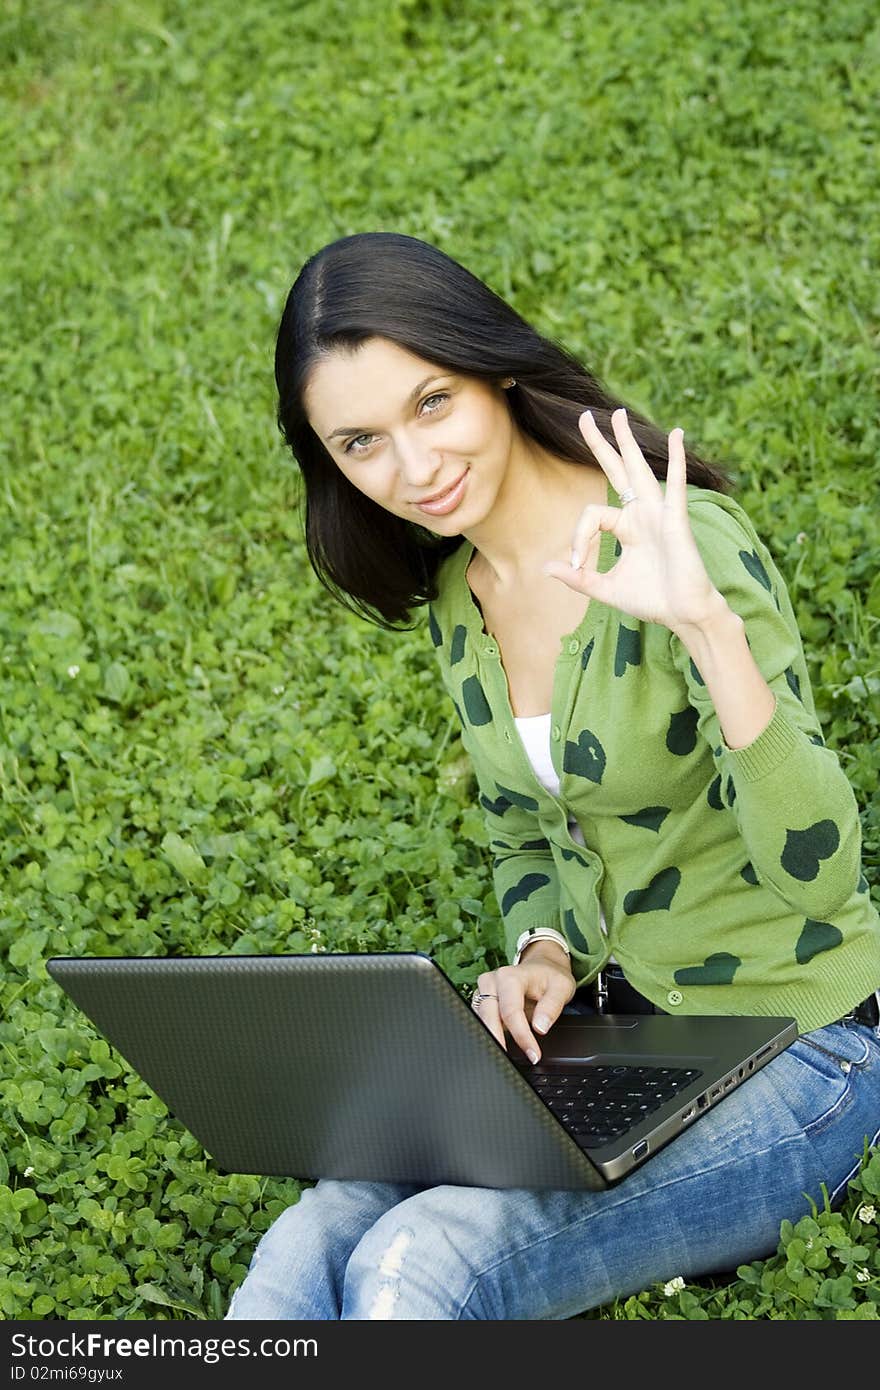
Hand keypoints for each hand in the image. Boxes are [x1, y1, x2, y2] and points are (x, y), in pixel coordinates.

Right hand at [470, 947, 575, 1062]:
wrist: (543, 967)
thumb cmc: (551, 977)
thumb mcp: (561, 988)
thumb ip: (551, 1007)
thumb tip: (540, 1028)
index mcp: (510, 976)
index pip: (511, 1011)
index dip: (521, 1036)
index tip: (533, 1055)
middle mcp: (492, 982)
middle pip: (488, 1016)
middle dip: (499, 1041)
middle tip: (512, 1063)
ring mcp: (484, 991)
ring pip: (481, 1020)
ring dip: (493, 1039)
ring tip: (506, 1058)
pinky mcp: (482, 1001)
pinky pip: (481, 1021)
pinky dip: (491, 1035)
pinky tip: (501, 1047)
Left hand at [543, 408, 726, 635]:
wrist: (683, 614)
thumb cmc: (651, 601)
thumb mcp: (604, 589)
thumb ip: (577, 578)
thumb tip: (545, 567)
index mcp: (627, 527)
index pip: (593, 514)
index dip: (579, 536)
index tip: (577, 563)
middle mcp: (642, 514)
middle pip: (617, 470)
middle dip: (600, 444)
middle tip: (584, 417)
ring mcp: (659, 513)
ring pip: (639, 469)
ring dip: (628, 441)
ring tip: (618, 414)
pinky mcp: (675, 519)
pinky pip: (675, 484)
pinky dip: (677, 459)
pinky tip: (677, 434)